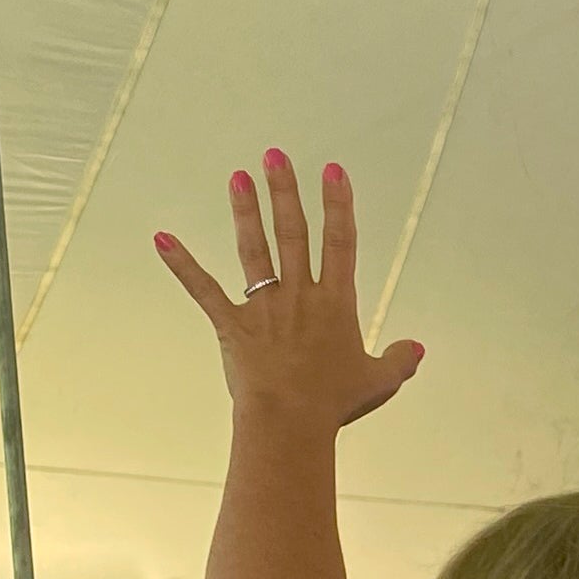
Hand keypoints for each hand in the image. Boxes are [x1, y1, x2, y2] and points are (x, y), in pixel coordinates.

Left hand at [156, 155, 422, 426]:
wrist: (290, 423)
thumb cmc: (333, 404)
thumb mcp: (377, 382)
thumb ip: (399, 360)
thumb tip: (417, 348)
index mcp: (336, 303)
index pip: (340, 242)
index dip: (338, 204)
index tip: (333, 171)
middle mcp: (299, 295)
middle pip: (293, 232)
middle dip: (285, 190)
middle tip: (275, 155)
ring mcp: (264, 307)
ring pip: (255, 249)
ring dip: (246, 211)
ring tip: (238, 177)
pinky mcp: (232, 325)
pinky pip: (203, 289)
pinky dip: (182, 264)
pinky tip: (162, 238)